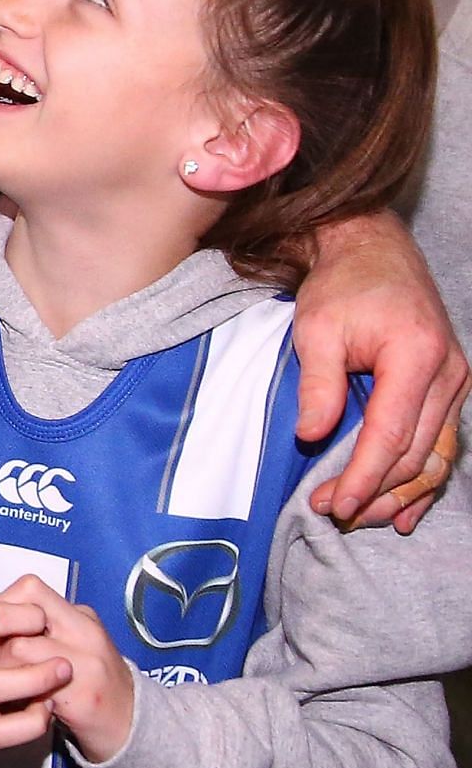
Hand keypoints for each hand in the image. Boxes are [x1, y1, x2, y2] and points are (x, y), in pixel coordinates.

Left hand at [0, 576, 137, 764]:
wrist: (131, 724)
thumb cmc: (96, 682)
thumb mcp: (79, 642)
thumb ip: (49, 626)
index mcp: (81, 618)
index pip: (30, 587)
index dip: (5, 605)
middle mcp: (85, 634)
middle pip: (21, 617)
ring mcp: (84, 665)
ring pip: (18, 648)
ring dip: (0, 667)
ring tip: (3, 682)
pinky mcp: (80, 698)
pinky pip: (31, 687)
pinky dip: (15, 694)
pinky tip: (18, 702)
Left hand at [293, 211, 469, 529]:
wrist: (371, 250)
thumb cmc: (342, 286)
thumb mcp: (316, 329)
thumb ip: (318, 385)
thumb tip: (311, 437)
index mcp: (416, 356)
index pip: (391, 435)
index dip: (363, 476)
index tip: (335, 505)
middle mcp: (448, 372)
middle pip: (417, 453)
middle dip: (377, 490)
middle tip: (334, 513)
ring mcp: (455, 381)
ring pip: (435, 456)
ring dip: (400, 492)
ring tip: (363, 517)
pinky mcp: (450, 387)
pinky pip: (441, 443)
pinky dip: (423, 478)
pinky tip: (405, 510)